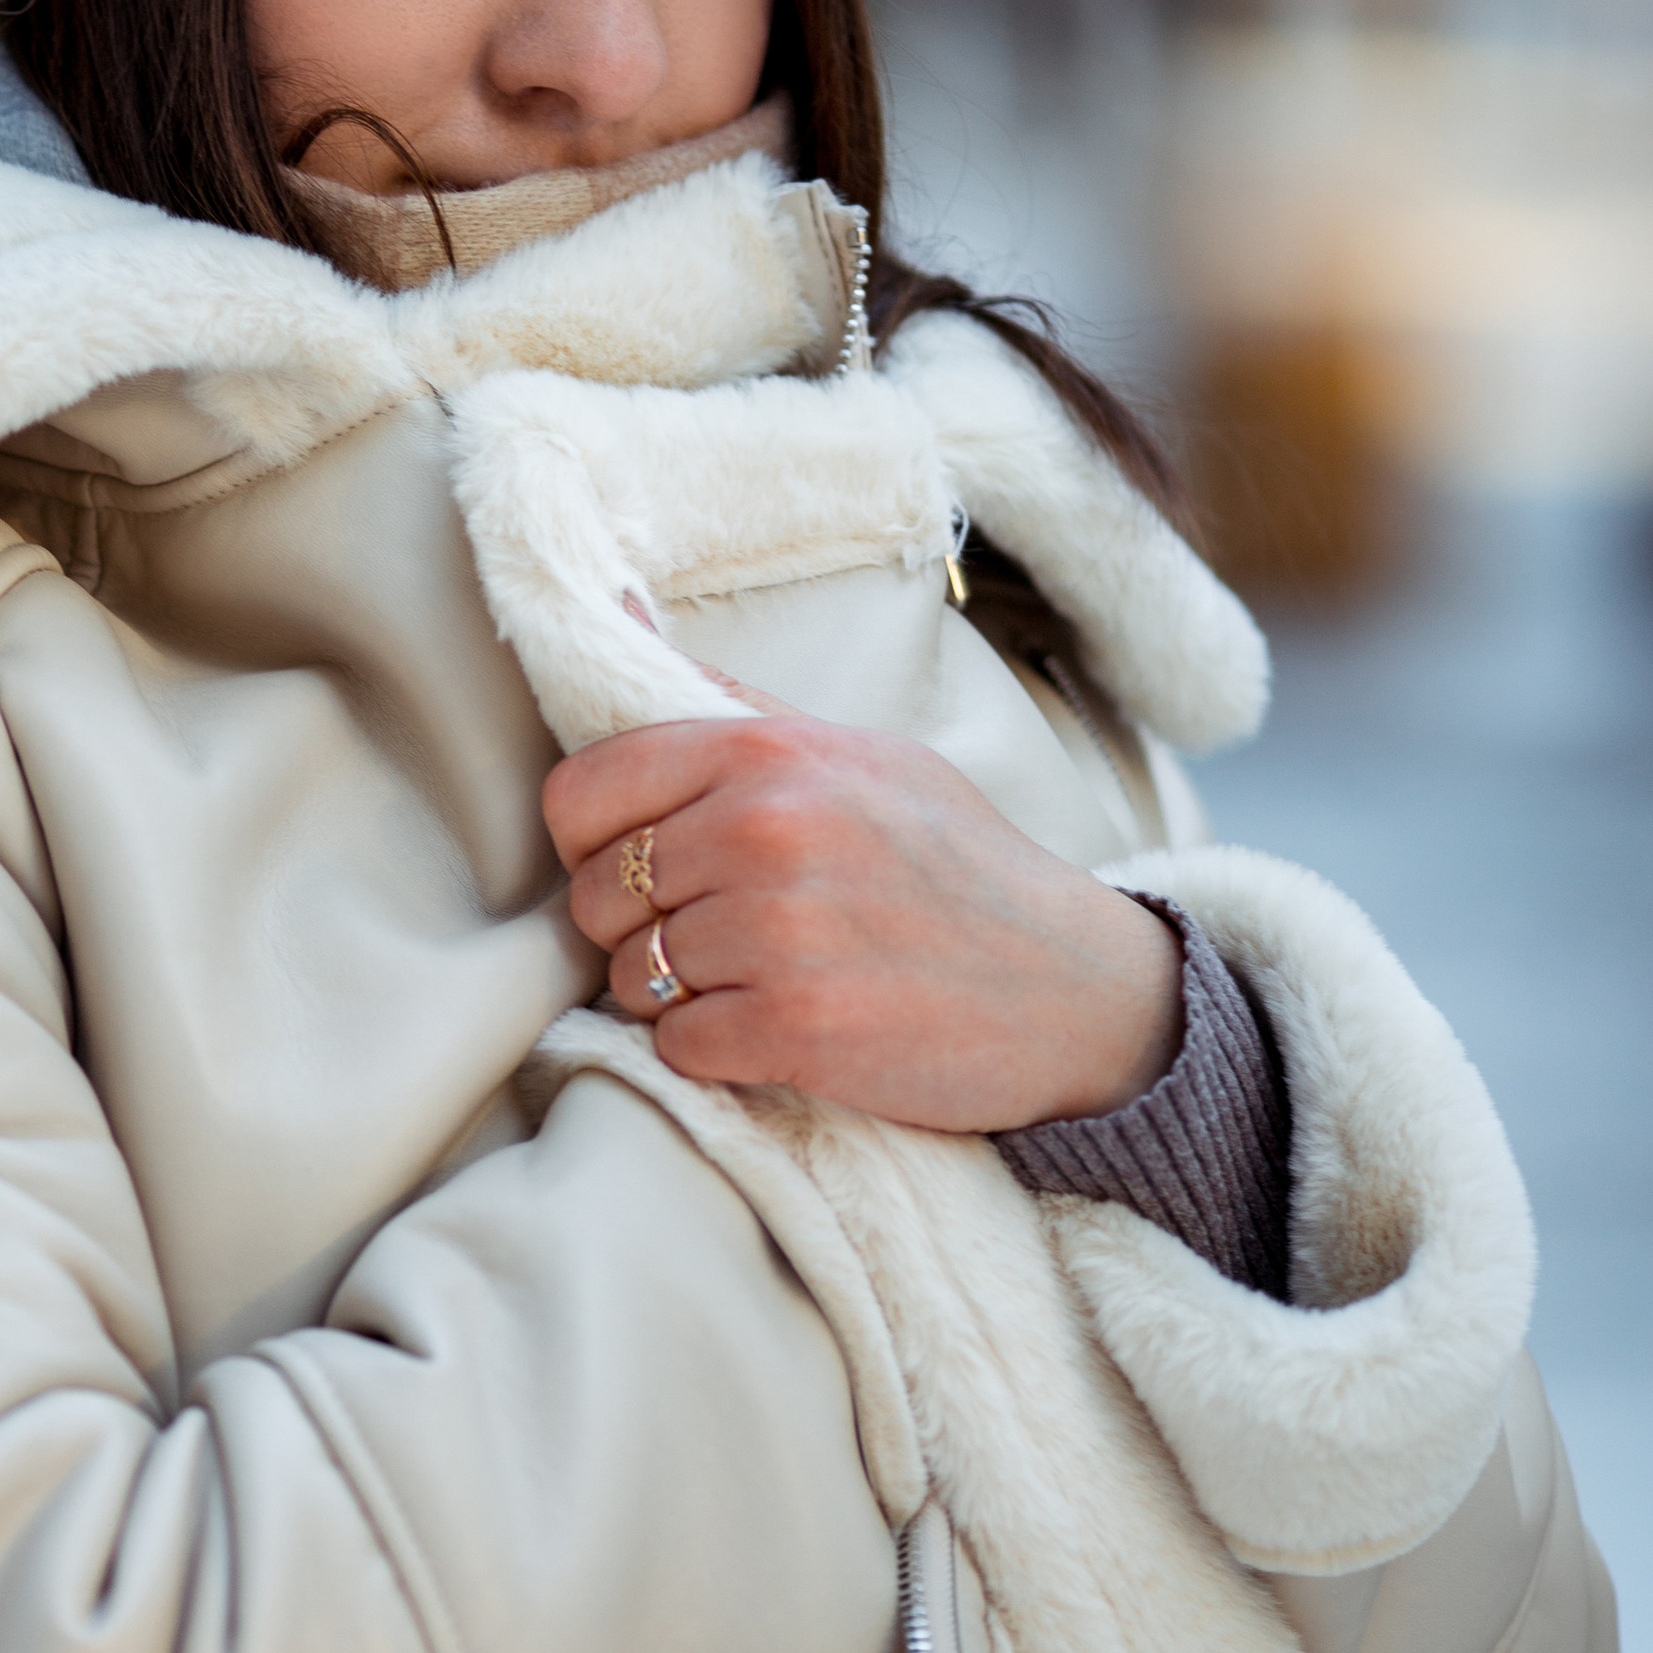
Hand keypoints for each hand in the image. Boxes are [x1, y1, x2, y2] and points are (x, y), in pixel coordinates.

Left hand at [544, 691, 1183, 1133]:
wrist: (1075, 987)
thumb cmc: (951, 865)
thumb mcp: (854, 751)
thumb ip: (728, 700)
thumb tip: (608, 603)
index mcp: (766, 752)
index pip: (578, 793)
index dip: (591, 843)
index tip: (641, 867)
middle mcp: (763, 830)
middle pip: (595, 896)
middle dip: (634, 929)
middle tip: (715, 937)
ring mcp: (778, 930)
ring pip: (628, 978)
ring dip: (674, 995)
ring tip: (758, 979)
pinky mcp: (794, 1026)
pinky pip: (675, 1044)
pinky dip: (711, 1049)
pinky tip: (776, 1027)